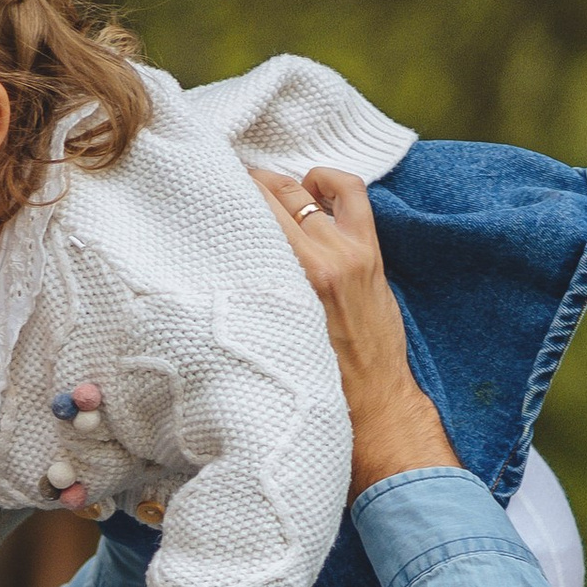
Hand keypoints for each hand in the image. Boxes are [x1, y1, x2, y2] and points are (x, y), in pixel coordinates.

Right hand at [250, 165, 457, 493]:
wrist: (374, 404)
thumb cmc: (319, 383)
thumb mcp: (275, 337)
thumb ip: (257, 292)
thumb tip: (228, 259)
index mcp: (298, 279)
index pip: (257, 216)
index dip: (231, 196)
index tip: (212, 192)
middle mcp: (326, 258)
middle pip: (278, 196)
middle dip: (251, 185)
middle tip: (229, 186)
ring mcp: (352, 251)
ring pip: (310, 189)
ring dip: (285, 183)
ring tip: (266, 188)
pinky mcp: (371, 253)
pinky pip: (351, 195)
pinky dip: (330, 182)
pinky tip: (313, 188)